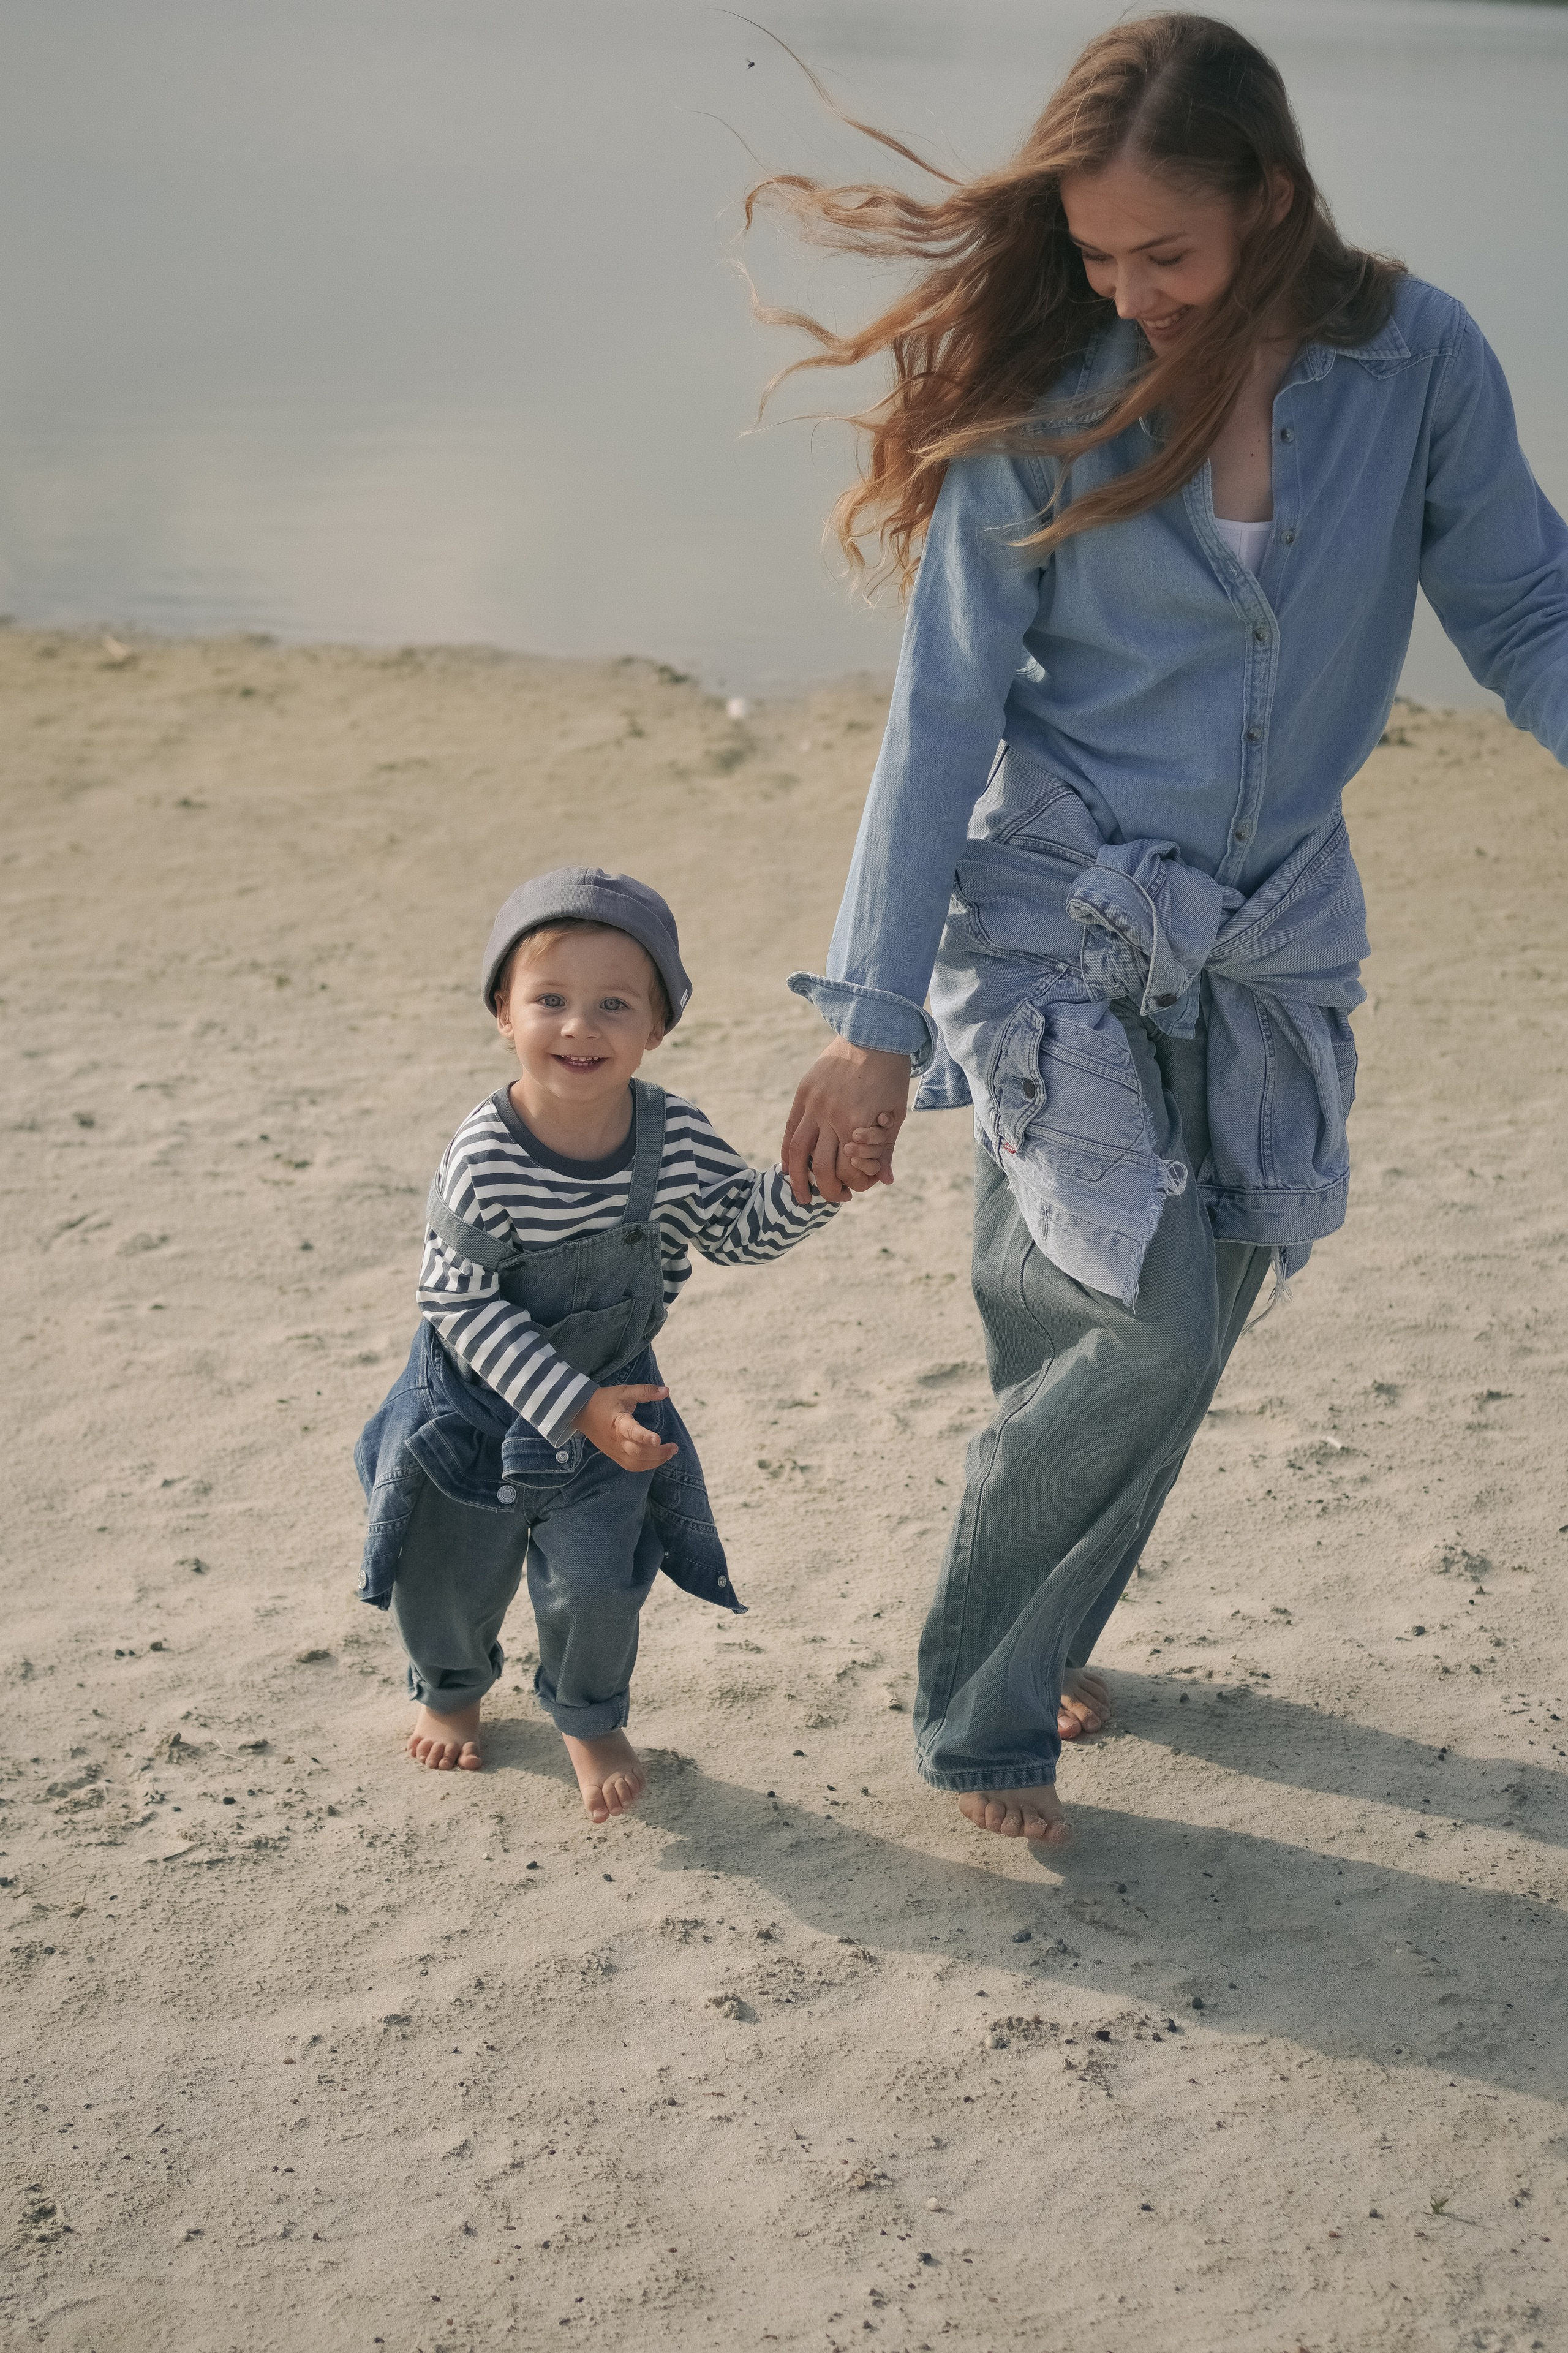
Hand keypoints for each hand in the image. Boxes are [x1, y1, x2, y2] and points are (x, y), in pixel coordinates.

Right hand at [571, 1384, 678, 1471]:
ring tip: (669, 1454)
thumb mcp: (624, 1391)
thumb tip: (666, 1391)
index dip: (645, 1436)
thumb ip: (645, 1391)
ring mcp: (614, 1450)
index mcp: (618, 1423)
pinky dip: (645, 1465)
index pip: (632, 1432)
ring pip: (636, 1463)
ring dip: (655, 1461)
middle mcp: (616, 1440)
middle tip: (674, 1448)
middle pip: (638, 1453)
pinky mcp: (614, 1455)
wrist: (580, 1411)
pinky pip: (631, 1466)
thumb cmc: (604, 1400)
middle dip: (658, 1453)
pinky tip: (656, 1459)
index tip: (658, 1439)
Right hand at [783, 1037, 910, 1204]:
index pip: (850, 1170)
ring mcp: (814, 1105)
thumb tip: (885, 1180)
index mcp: (857, 1123)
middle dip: (829, 1190)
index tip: (862, 1185)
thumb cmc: (890, 1075)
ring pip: (798, 1153)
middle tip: (837, 1198)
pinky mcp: (804, 1094)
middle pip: (823, 1168)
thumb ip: (886, 1148)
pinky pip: (790, 1131)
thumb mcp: (895, 1113)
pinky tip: (789, 1168)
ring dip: (798, 1180)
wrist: (873, 1033)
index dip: (857, 1183)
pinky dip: (788, 1154)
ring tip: (801, 1196)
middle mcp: (832, 1116)